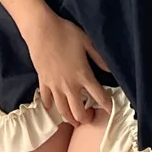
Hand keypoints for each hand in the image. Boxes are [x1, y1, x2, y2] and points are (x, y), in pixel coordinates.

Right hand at [23, 11, 112, 126]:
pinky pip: (46, 99)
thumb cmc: (66, 33)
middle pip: (79, 112)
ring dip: (70, 118)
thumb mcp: (87, 42)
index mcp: (83, 75)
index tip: (110, 111)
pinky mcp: (43, 82)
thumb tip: (110, 71)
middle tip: (90, 118)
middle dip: (86, 119)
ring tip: (75, 121)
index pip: (99, 97)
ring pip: (63, 110)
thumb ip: (99, 58)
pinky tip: (52, 107)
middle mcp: (69, 85)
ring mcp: (54, 86)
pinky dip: (50, 106)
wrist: (41, 30)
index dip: (107, 106)